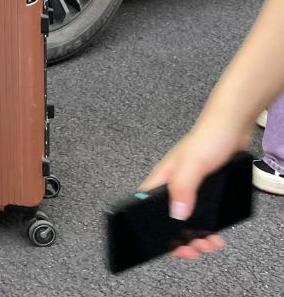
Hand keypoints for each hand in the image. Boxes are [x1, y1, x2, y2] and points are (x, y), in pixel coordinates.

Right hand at [140, 117, 248, 258]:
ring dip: (197, 235)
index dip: (153, 229)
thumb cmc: (207, 138)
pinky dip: (209, 228)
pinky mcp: (206, 191)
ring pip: (188, 219)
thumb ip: (182, 188)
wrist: (231, 126)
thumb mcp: (193, 164)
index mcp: (163, 179)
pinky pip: (204, 215)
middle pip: (168, 219)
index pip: (146, 208)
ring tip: (209, 243)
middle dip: (179, 238)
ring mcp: (190, 189)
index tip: (166, 245)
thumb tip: (176, 214)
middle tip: (194, 249)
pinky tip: (216, 233)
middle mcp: (174, 186)